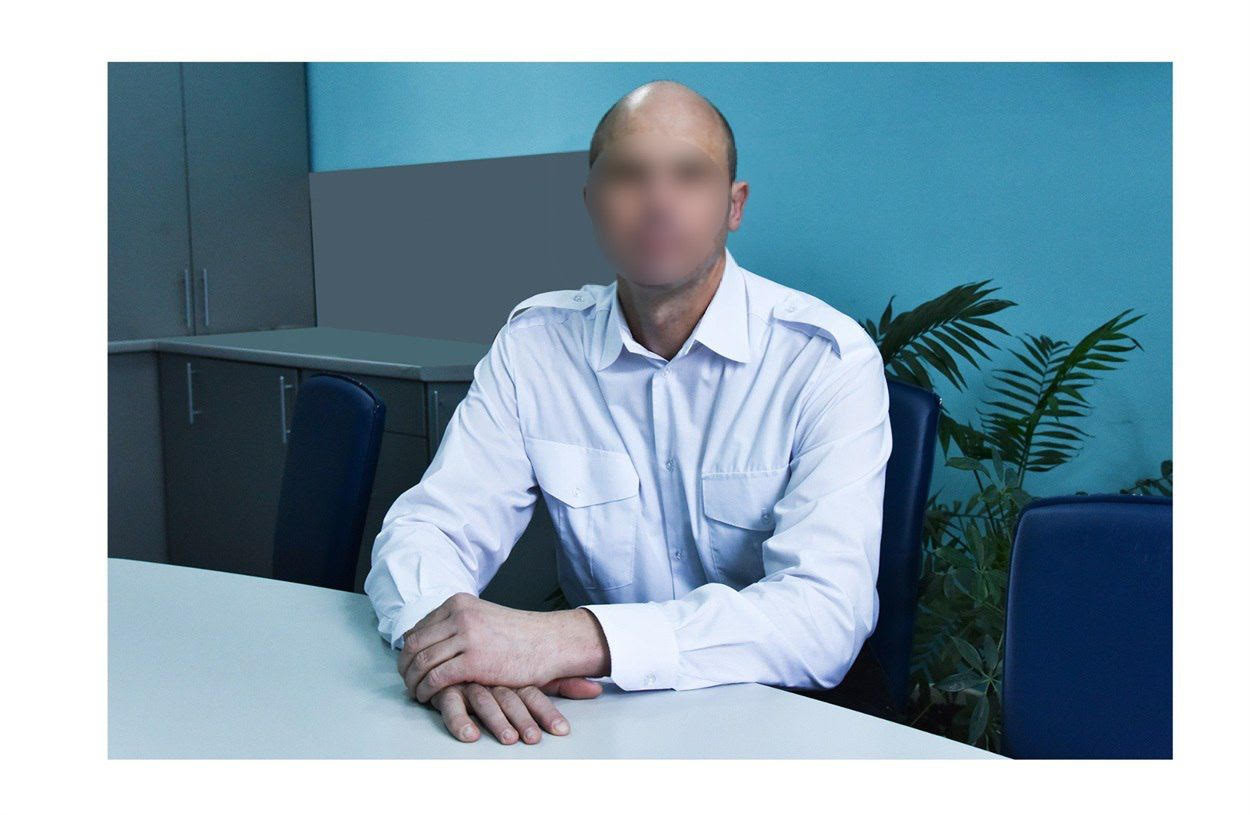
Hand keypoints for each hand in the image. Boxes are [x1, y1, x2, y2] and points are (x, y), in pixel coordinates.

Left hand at [399, 593, 608, 703]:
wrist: (549, 641)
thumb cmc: (518, 635)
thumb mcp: (482, 617)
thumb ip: (456, 623)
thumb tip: (425, 638)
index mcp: (458, 603)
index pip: (419, 627)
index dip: (408, 650)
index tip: (408, 665)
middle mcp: (459, 616)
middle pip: (414, 644)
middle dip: (405, 666)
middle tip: (406, 681)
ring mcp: (466, 637)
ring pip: (421, 661)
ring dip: (412, 681)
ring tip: (415, 693)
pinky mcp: (473, 661)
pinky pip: (436, 677)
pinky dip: (426, 690)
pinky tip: (427, 697)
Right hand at [429, 677, 602, 743]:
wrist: (460, 637)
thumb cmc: (500, 664)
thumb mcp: (532, 674)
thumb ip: (561, 683)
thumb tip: (598, 688)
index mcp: (516, 673)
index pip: (535, 692)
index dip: (548, 712)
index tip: (562, 730)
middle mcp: (494, 674)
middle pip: (511, 697)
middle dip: (524, 719)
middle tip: (534, 739)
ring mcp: (470, 679)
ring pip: (484, 700)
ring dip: (496, 721)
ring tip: (509, 740)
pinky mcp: (446, 687)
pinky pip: (451, 705)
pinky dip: (459, 721)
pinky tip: (469, 735)